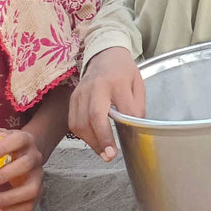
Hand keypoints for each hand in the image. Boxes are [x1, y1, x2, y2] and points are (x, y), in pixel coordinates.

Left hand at [0, 128, 43, 210]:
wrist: (27, 154)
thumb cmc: (8, 149)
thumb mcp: (2, 138)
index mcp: (26, 141)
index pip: (18, 140)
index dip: (2, 148)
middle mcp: (35, 157)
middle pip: (26, 164)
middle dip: (4, 175)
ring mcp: (38, 176)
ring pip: (31, 189)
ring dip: (10, 198)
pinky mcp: (37, 192)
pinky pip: (29, 205)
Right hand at [68, 46, 144, 160]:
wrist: (105, 54)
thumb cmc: (123, 71)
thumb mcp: (138, 84)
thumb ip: (137, 106)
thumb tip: (135, 129)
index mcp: (117, 81)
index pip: (121, 107)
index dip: (121, 129)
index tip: (122, 146)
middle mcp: (96, 86)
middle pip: (94, 116)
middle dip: (101, 139)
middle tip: (109, 155)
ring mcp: (81, 92)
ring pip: (80, 122)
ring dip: (91, 141)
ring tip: (103, 151)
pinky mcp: (73, 98)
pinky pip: (73, 121)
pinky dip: (82, 134)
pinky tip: (93, 139)